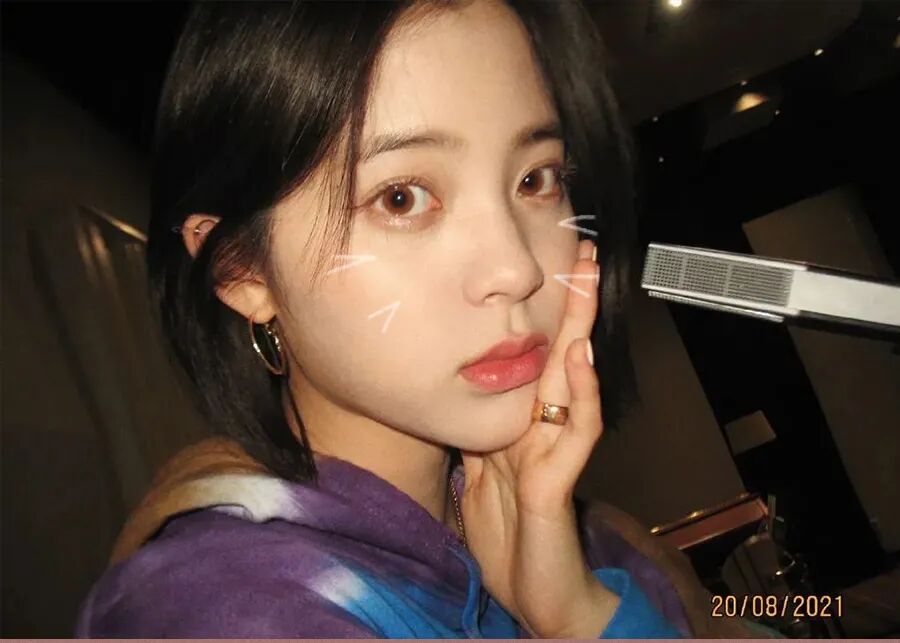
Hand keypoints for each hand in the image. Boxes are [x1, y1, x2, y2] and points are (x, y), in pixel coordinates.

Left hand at [459, 238, 619, 637]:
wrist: (539, 598)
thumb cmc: (513, 541)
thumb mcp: (483, 479)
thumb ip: (484, 439)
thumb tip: (472, 396)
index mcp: (521, 429)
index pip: (534, 361)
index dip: (542, 318)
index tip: (548, 274)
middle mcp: (542, 433)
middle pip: (558, 357)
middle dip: (572, 305)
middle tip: (583, 253)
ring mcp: (554, 455)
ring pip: (572, 383)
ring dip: (580, 330)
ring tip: (587, 281)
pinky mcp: (557, 483)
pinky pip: (574, 434)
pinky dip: (580, 397)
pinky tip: (579, 359)